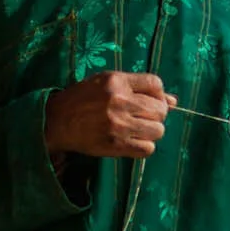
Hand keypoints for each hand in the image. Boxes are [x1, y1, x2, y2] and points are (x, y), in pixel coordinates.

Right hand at [44, 70, 172, 157]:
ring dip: (152, 132)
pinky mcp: (115, 144)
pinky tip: (133, 141)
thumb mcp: (107, 83)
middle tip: (142, 117)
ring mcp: (118, 124)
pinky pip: (147, 149)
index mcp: (116, 81)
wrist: (56, 120)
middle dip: (156, 114)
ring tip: (137, 129)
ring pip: (158, 130)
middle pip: (160, 109)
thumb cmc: (82, 99)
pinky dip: (144, 146)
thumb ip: (139, 88)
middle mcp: (119, 101)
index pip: (155, 83)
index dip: (159, 94)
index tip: (150, 101)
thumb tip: (173, 101)